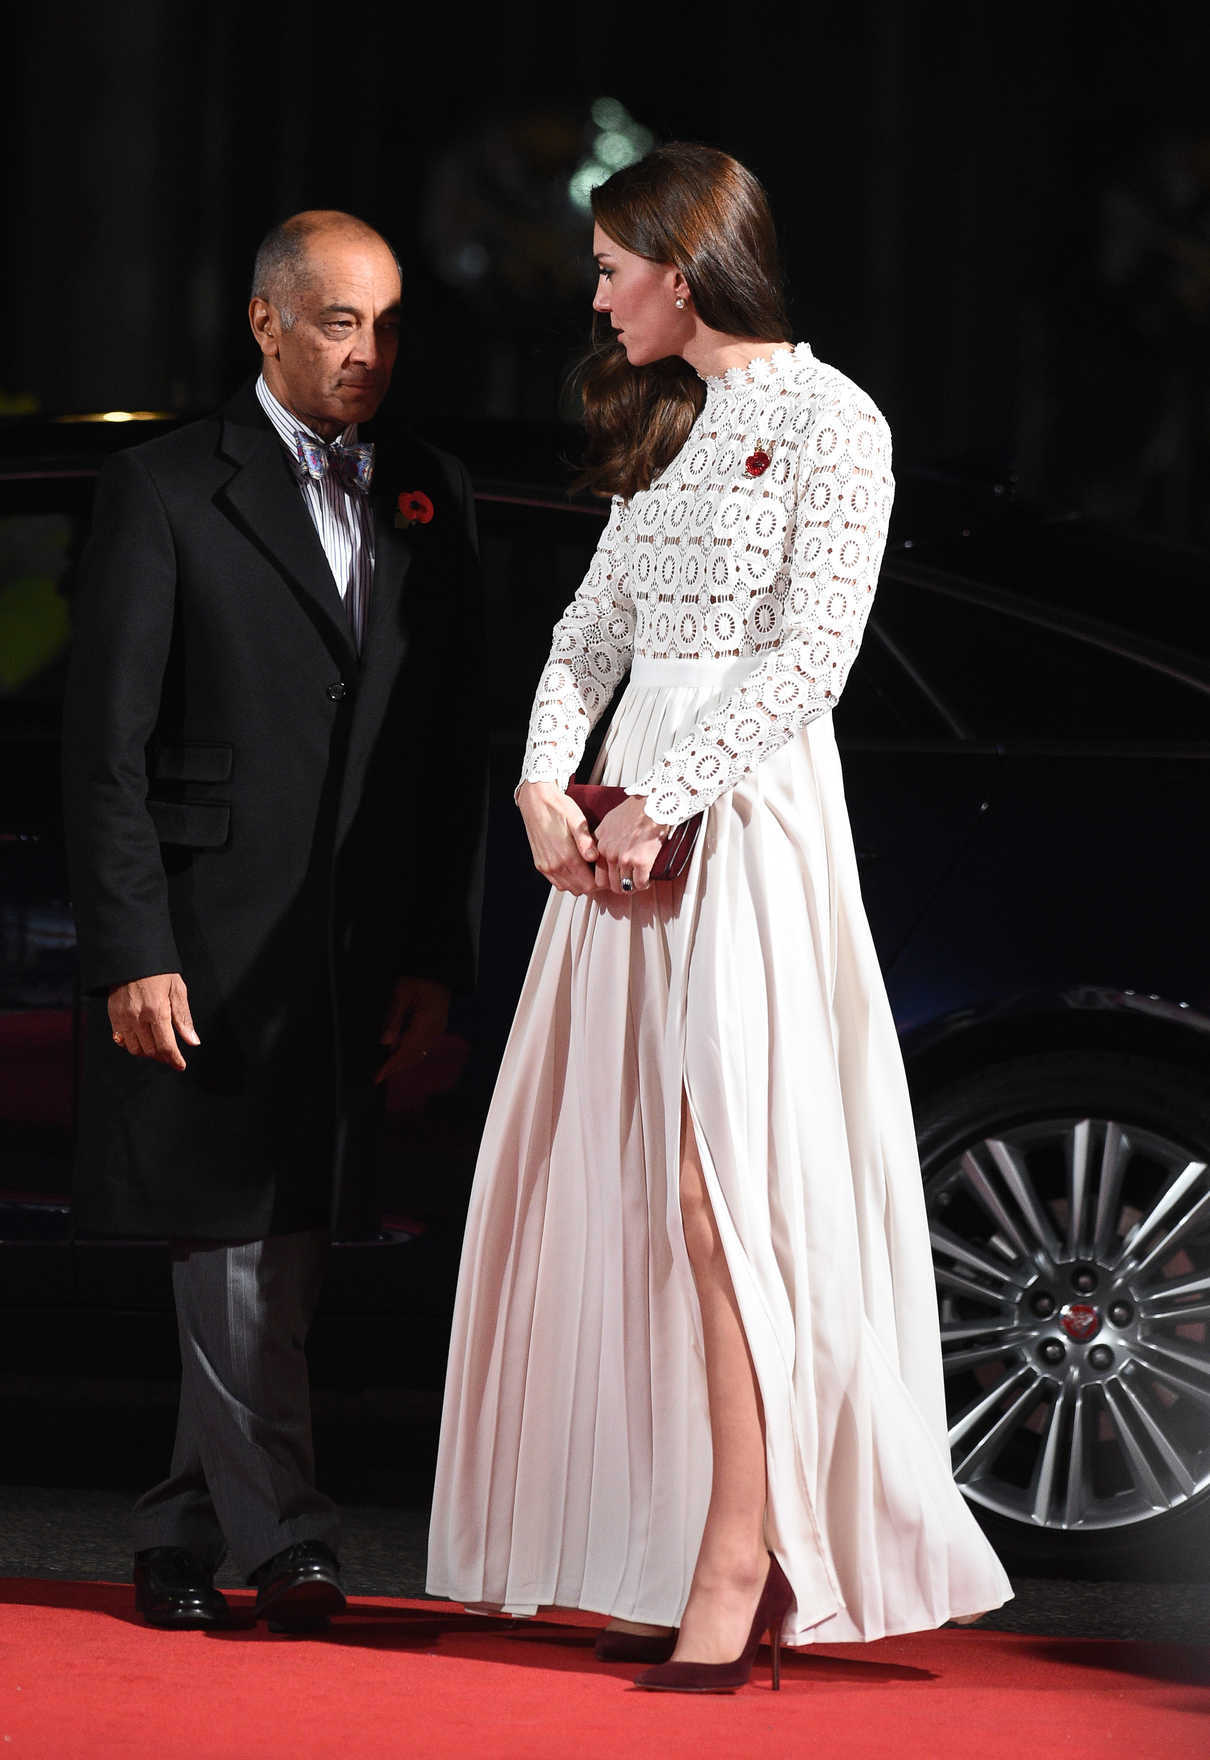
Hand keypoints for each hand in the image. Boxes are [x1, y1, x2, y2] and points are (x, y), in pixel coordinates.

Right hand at [108, 973, 199, 1069]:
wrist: (131, 958)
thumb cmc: (157, 971)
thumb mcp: (177, 989)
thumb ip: (184, 1018)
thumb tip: (192, 1041)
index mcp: (157, 1011)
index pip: (166, 1045)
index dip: (174, 1059)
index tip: (180, 1065)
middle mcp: (138, 1017)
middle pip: (151, 1051)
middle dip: (163, 1056)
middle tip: (171, 1055)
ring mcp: (123, 1018)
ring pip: (135, 1049)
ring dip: (148, 1053)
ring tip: (158, 1047)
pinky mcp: (113, 1016)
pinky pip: (121, 1041)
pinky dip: (132, 1045)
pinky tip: (142, 1040)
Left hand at [376, 975, 450, 1084]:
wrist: (439, 970)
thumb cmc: (419, 978)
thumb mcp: (401, 994)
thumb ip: (393, 1018)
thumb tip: (384, 1042)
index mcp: (425, 1022)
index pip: (405, 1050)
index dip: (391, 1066)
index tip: (378, 1077)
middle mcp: (434, 1030)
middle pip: (414, 1056)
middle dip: (396, 1068)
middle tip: (379, 1076)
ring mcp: (438, 1030)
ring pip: (420, 1054)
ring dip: (404, 1063)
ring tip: (388, 1068)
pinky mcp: (438, 1027)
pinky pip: (425, 1047)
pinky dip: (412, 1055)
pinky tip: (401, 1054)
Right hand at [517, 780, 599, 896]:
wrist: (536, 801)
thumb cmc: (558, 808)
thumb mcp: (577, 821)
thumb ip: (586, 842)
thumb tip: (594, 857)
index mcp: (566, 857)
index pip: (589, 885)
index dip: (600, 882)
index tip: (604, 872)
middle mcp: (554, 866)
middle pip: (579, 889)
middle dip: (591, 884)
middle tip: (598, 870)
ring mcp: (546, 867)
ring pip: (567, 888)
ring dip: (578, 882)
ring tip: (586, 868)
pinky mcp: (540, 864)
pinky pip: (556, 882)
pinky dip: (566, 880)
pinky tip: (572, 866)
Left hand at [592, 794, 668, 894]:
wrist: (654, 803)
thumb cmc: (637, 808)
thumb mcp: (610, 819)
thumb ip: (604, 835)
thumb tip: (606, 845)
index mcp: (601, 842)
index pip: (597, 870)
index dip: (606, 877)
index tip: (615, 878)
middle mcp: (609, 852)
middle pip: (608, 883)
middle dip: (618, 886)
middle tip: (628, 884)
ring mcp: (624, 858)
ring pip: (623, 886)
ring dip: (632, 887)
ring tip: (639, 883)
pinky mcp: (640, 862)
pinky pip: (639, 883)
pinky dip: (644, 884)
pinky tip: (647, 880)